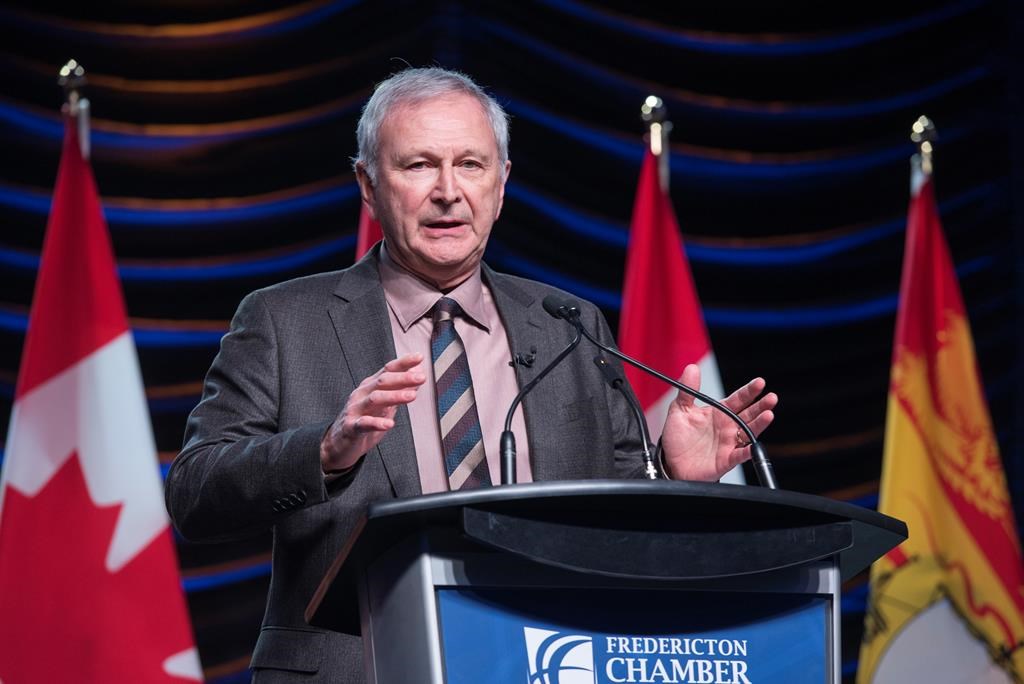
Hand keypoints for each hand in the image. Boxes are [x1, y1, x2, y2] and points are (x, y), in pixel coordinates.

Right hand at [320, 353, 425, 472]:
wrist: (340, 443)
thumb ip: (400, 389)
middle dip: (403, 378)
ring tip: (412, 396)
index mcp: (371, 386)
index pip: (387, 370)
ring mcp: (355, 409)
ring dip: (395, 396)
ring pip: (375, 399)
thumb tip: (418, 373)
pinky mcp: (350, 427)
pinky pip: (363, 423)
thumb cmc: (365, 420)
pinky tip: (389, 424)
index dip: (403, 363)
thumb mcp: (386, 404)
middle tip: (421, 377)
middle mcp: (362, 394)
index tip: (419, 357)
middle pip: (382, 381)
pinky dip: (376, 423)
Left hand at [661, 364, 776, 481]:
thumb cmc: (678, 438)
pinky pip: (740, 455)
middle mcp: (727, 427)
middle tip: (771, 397)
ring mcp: (728, 444)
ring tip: (768, 414)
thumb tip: (691, 368)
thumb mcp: (679, 410)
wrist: (671, 463)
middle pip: (748, 414)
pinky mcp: (726, 460)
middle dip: (761, 406)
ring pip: (749, 433)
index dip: (749, 391)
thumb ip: (687, 390)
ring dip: (759, 424)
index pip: (738, 399)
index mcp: (718, 413)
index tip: (760, 382)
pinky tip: (753, 445)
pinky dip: (748, 451)